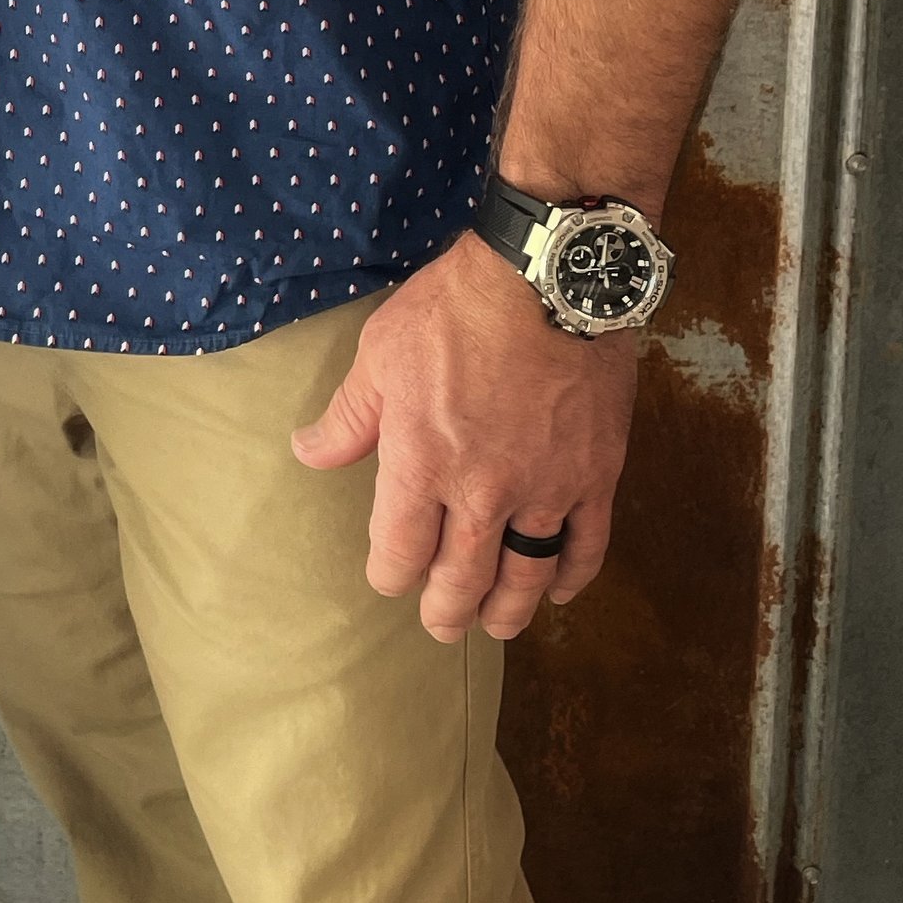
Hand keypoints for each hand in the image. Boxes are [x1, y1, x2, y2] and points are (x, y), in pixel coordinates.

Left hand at [290, 232, 637, 641]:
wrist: (546, 278)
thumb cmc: (453, 309)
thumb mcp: (381, 353)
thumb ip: (348, 417)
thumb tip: (308, 454)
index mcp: (421, 465)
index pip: (399, 552)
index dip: (391, 574)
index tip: (389, 575)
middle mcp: (482, 492)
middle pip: (462, 579)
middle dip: (447, 610)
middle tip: (442, 624)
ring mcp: (545, 489)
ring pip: (525, 576)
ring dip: (508, 609)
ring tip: (494, 624)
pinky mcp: (595, 474)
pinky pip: (586, 545)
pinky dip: (572, 576)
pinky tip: (560, 590)